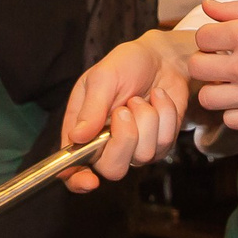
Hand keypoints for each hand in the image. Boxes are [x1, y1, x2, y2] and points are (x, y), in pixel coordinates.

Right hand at [61, 30, 190, 192]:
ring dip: (145, 119)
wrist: (161, 57)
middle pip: (112, 169)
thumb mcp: (103, 77)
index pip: (73, 168)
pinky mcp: (160, 144)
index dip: (77, 180)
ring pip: (142, 155)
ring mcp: (135, 148)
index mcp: (82, 131)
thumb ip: (91, 108)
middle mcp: (106, 145)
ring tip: (139, 99)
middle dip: (123, 139)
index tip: (90, 180)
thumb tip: (77, 137)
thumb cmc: (125, 65)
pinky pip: (164, 142)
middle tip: (124, 110)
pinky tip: (157, 99)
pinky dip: (164, 113)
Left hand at [187, 0, 237, 133]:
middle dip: (207, 62)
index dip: (211, 37)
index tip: (224, 41)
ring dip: (217, 90)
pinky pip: (230, 120)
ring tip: (233, 84)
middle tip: (224, 62)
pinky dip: (235, 111)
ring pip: (208, 98)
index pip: (201, 37)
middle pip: (197, 68)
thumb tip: (207, 7)